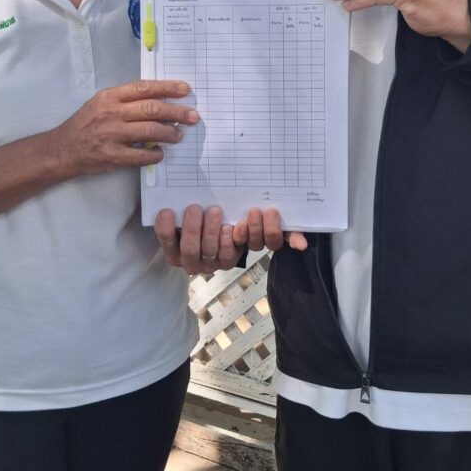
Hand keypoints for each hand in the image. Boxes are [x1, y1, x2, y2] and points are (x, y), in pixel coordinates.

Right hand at [49, 79, 196, 176]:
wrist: (62, 149)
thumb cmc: (85, 124)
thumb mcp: (101, 103)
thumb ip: (126, 100)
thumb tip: (159, 102)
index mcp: (110, 97)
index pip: (144, 88)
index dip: (167, 88)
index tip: (185, 89)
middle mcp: (112, 113)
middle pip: (151, 109)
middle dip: (176, 112)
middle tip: (193, 116)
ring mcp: (112, 135)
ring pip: (150, 131)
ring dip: (170, 133)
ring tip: (179, 135)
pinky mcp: (112, 156)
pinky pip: (141, 155)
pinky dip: (155, 154)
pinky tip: (160, 153)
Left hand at [155, 205, 307, 274]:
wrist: (193, 212)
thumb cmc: (228, 210)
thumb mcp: (254, 214)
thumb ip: (280, 227)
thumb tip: (302, 244)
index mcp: (246, 247)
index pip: (262, 245)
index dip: (260, 231)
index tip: (257, 210)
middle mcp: (223, 259)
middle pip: (225, 254)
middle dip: (220, 233)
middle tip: (217, 210)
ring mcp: (197, 261)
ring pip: (196, 253)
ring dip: (196, 232)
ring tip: (195, 209)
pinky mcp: (175, 255)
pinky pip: (170, 248)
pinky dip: (168, 231)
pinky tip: (168, 212)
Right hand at [155, 205, 242, 274]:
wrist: (220, 237)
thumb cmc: (198, 225)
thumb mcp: (184, 221)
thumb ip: (177, 212)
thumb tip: (169, 193)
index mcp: (174, 253)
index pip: (167, 242)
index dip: (165, 229)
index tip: (166, 211)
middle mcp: (190, 262)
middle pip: (189, 249)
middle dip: (191, 228)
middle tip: (194, 208)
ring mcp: (209, 264)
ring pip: (209, 250)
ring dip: (210, 230)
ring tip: (214, 211)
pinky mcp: (227, 262)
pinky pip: (228, 252)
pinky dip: (229, 238)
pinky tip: (230, 225)